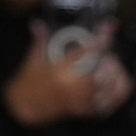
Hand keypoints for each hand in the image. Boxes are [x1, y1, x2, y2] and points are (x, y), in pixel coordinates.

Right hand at [5, 22, 127, 124]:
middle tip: (108, 55)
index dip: (102, 37)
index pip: (86, 50)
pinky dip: (112, 96)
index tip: (110, 26)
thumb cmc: (28, 83)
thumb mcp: (33, 60)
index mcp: (60, 69)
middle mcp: (71, 85)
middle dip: (109, 61)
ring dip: (113, 77)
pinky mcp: (81, 111)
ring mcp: (78, 100)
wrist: (23, 107)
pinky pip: (105, 105)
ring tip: (111, 69)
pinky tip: (113, 88)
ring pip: (106, 88)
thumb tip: (37, 23)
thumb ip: (40, 40)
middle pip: (102, 70)